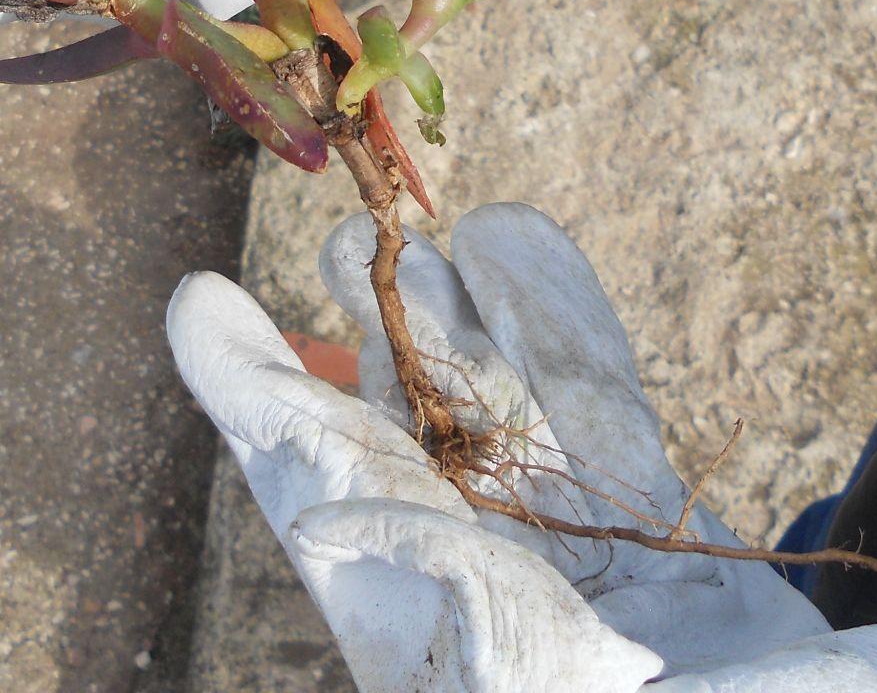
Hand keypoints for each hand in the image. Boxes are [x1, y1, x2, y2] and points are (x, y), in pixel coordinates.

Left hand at [166, 203, 876, 691]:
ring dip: (463, 319)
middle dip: (360, 335)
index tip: (197, 308)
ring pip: (505, 420)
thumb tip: (364, 546)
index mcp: (445, 650)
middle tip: (334, 232)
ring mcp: (593, 581)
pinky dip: (574, 340)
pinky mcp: (679, 567)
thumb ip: (492, 654)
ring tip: (423, 226)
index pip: (320, 496)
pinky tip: (535, 254)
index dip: (254, 397)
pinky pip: (610, 431)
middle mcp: (502, 606)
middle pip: (401, 440)